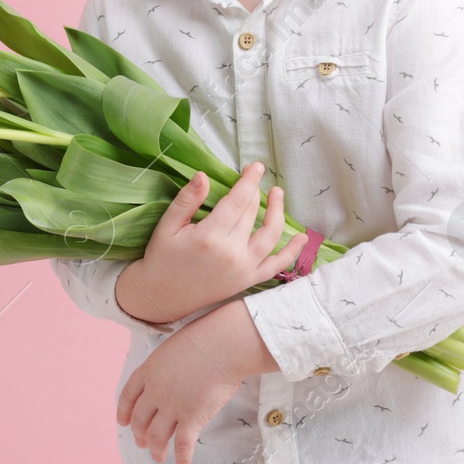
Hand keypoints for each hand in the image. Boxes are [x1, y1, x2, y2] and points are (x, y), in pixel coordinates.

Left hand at [116, 301, 275, 463]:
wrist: (225, 344)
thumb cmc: (207, 338)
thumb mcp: (174, 347)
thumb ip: (166, 364)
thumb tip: (170, 375)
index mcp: (149, 370)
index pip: (128, 396)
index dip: (124, 412)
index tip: (123, 422)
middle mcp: (155, 390)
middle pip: (140, 419)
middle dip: (140, 434)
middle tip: (142, 443)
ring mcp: (172, 405)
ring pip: (157, 436)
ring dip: (156, 450)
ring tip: (158, 457)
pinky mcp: (192, 417)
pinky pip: (183, 444)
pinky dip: (181, 457)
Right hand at [126, 162, 306, 323]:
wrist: (161, 297)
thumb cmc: (162, 257)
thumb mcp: (167, 225)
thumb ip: (187, 200)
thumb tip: (204, 175)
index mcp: (209, 237)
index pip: (238, 201)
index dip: (249, 181)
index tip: (257, 166)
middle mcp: (231, 254)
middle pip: (252, 214)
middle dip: (256, 192)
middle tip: (254, 176)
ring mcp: (243, 270)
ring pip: (270, 236)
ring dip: (278, 212)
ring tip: (278, 194)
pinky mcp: (248, 281)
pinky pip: (277, 266)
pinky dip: (292, 252)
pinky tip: (301, 237)